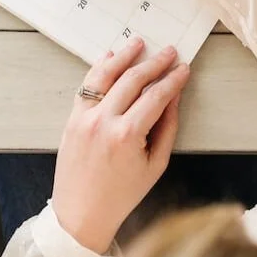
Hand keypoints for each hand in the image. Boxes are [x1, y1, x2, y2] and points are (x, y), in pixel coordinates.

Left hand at [52, 37, 189, 253]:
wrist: (80, 214)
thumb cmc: (122, 194)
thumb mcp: (155, 165)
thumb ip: (167, 126)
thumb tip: (174, 96)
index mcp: (127, 135)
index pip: (156, 96)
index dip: (173, 79)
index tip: (184, 68)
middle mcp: (104, 121)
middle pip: (133, 79)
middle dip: (155, 63)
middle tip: (169, 51)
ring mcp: (84, 117)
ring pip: (106, 75)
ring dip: (124, 55)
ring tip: (138, 42)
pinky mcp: (72, 118)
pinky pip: (87, 85)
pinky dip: (98, 68)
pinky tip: (110, 56)